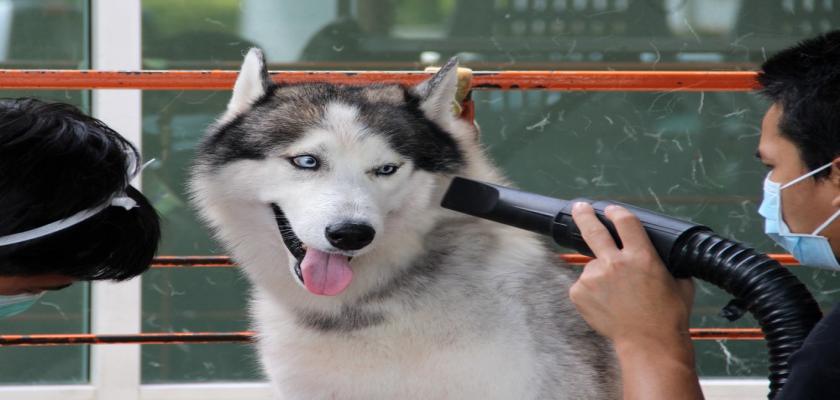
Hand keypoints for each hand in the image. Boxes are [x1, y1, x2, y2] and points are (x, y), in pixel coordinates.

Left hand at [568, 202, 693, 345]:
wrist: (649, 343)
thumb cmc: (668, 316)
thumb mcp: (680, 282)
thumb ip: (667, 264)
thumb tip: (662, 257)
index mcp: (641, 255)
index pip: (624, 222)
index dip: (617, 212)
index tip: (612, 210)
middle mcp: (614, 262)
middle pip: (593, 229)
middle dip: (585, 215)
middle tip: (580, 208)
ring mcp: (594, 277)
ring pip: (592, 267)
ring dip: (600, 275)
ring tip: (617, 296)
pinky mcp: (579, 293)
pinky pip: (583, 285)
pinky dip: (592, 291)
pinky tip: (607, 304)